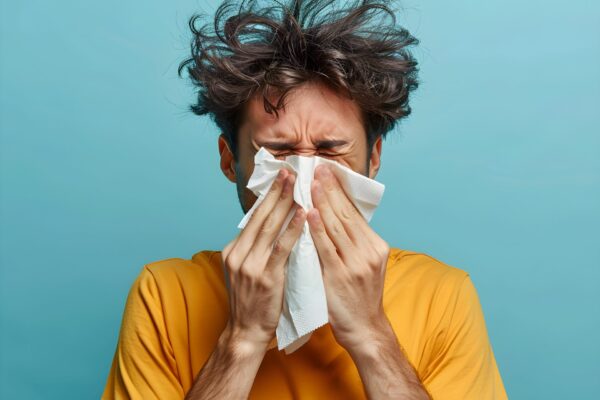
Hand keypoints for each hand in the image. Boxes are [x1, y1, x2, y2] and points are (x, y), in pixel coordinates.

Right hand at [221, 168, 305, 352]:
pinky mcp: (265, 277)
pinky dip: (292, 229)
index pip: (253, 218)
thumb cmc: (253, 302)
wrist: (245, 333)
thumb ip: (256, 249)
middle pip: (260, 216)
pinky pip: (280, 248)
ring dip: (284, 203)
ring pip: (269, 227)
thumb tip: (273, 226)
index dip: (268, 197)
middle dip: (276, 192)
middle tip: (289, 171)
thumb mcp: (247, 271)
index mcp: (233, 250)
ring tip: (296, 184)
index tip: (280, 178)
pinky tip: (302, 214)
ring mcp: (249, 265)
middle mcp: (238, 254)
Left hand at [307, 164, 390, 351]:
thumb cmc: (359, 297)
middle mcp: (369, 251)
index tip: (329, 171)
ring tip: (312, 181)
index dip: (340, 190)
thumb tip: (335, 217)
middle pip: (346, 213)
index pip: (355, 212)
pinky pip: (326, 247)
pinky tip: (310, 212)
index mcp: (375, 245)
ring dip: (323, 201)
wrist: (365, 329)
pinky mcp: (340, 275)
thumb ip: (353, 242)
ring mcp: (356, 263)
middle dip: (331, 188)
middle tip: (318, 167)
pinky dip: (318, 228)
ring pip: (337, 226)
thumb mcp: (364, 264)